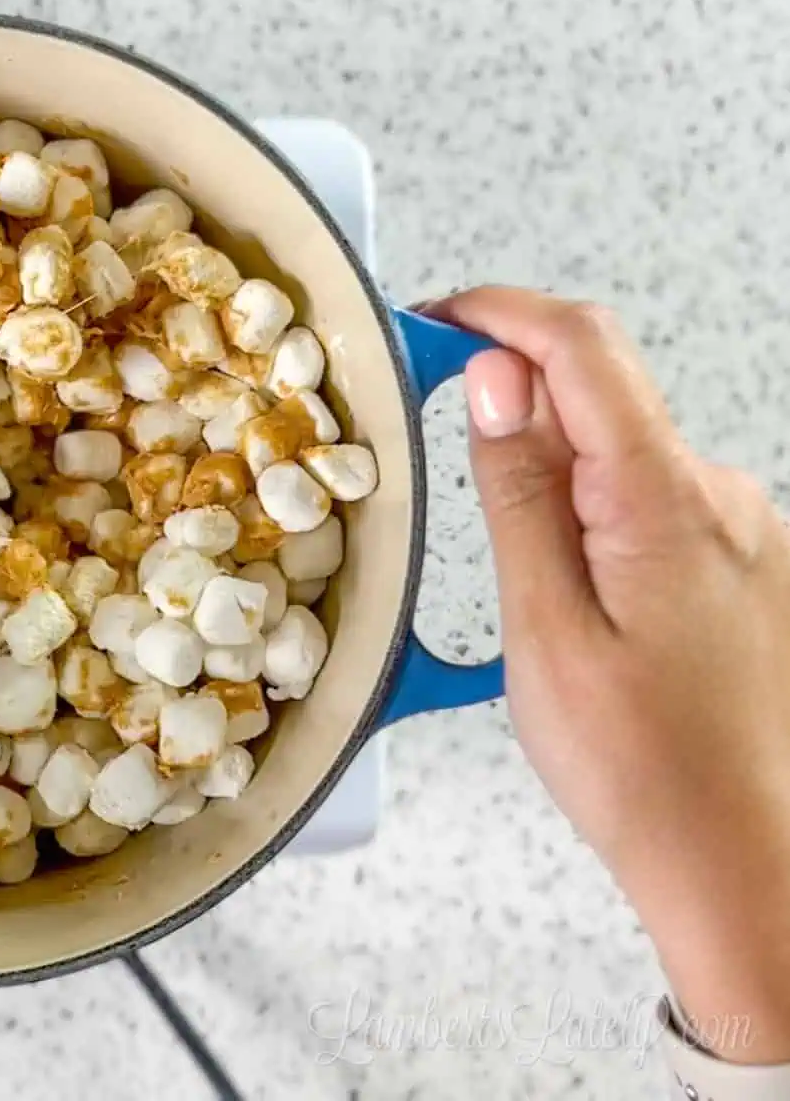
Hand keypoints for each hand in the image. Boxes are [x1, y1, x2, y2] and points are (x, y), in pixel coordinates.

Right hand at [429, 288, 789, 1064]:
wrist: (745, 862)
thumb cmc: (640, 769)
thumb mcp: (545, 630)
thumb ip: (521, 494)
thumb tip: (496, 378)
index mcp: (670, 502)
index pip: (583, 346)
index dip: (499, 313)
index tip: (429, 322)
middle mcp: (723, 496)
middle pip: (603, 393)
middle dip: (514, 397)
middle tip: (435, 451)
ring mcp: (745, 529)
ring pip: (623, 450)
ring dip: (552, 465)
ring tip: (510, 568)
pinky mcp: (745, 562)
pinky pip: (652, 498)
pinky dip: (592, 509)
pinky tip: (568, 590)